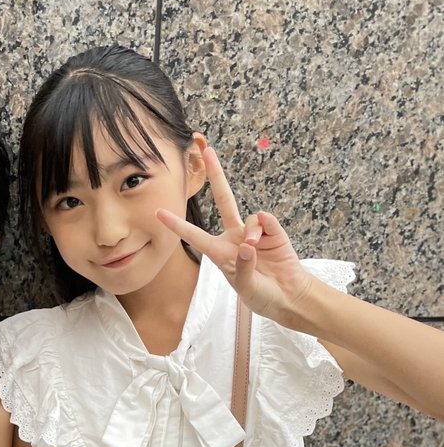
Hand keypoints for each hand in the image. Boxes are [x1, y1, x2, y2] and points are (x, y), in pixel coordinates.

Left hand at [156, 142, 313, 322]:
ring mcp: (254, 232)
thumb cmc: (261, 295)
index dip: (177, 225)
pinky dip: (265, 227)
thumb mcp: (246, 288)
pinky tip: (264, 240)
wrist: (287, 296)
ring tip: (255, 250)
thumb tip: (247, 245)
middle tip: (207, 150)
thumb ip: (243, 268)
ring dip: (251, 232)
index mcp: (220, 253)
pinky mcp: (273, 232)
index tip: (158, 212)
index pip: (194, 236)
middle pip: (223, 200)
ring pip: (249, 217)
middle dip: (217, 175)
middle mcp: (235, 238)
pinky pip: (265, 219)